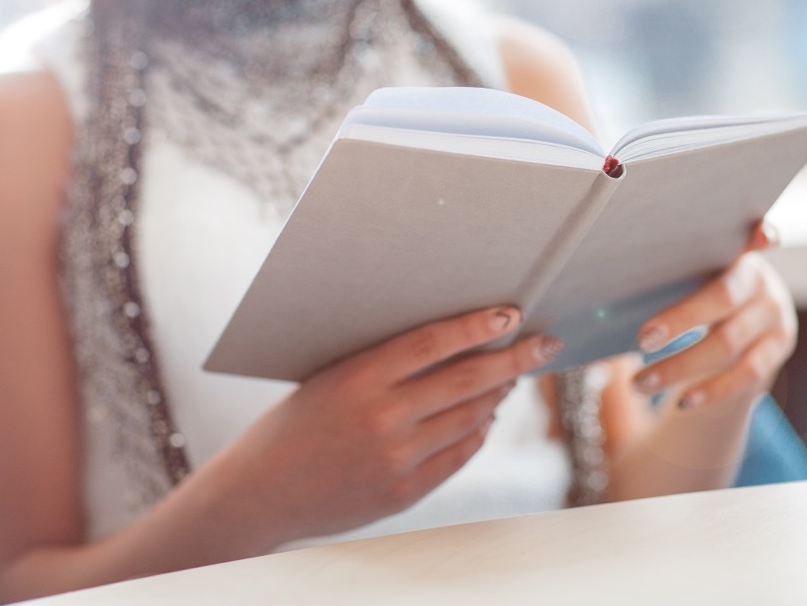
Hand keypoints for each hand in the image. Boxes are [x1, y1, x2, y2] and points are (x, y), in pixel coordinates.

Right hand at [222, 306, 561, 546]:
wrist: (261, 492)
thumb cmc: (293, 423)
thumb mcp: (330, 378)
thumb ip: (385, 364)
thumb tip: (454, 342)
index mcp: (356, 379)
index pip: (432, 343)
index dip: (476, 327)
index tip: (510, 314)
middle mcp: (381, 419)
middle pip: (467, 382)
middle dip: (515, 359)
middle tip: (545, 342)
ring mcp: (395, 460)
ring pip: (471, 418)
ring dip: (499, 393)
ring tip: (512, 374)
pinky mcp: (403, 492)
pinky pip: (459, 454)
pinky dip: (478, 431)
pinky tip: (485, 415)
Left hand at [631, 222, 795, 409]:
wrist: (741, 329)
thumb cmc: (698, 295)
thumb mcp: (693, 278)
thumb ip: (672, 274)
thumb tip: (608, 284)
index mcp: (741, 254)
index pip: (743, 244)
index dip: (752, 238)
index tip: (744, 244)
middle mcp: (765, 283)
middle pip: (722, 299)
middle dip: (679, 321)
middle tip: (640, 340)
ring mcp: (777, 319)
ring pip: (728, 345)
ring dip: (680, 367)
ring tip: (640, 383)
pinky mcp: (777, 352)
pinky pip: (744, 376)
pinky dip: (710, 391)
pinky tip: (681, 402)